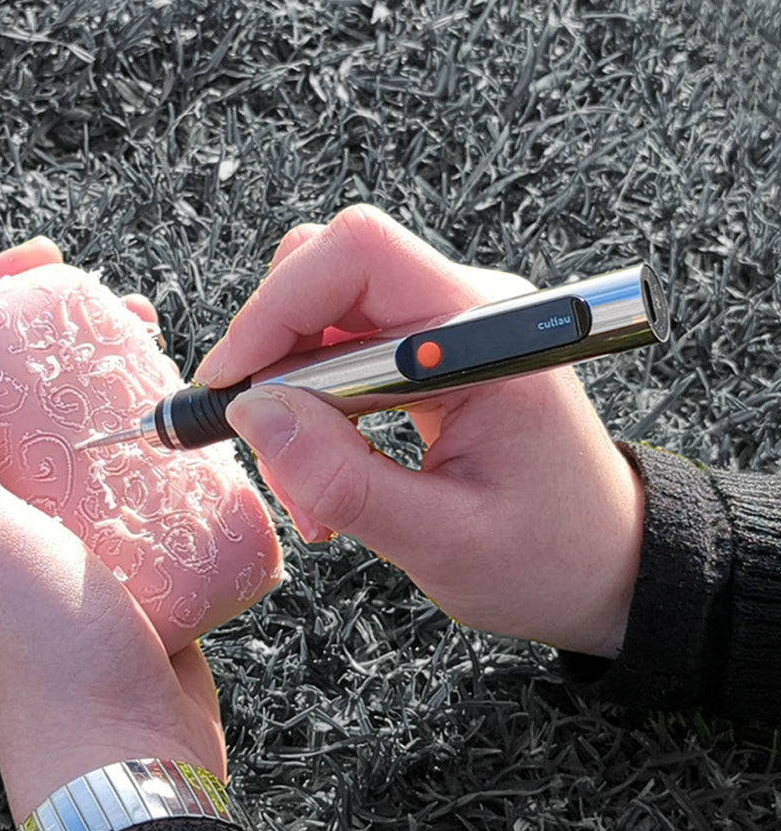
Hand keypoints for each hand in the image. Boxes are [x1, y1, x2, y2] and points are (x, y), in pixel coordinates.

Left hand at [0, 239, 225, 821]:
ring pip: (90, 433)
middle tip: (119, 308)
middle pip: (28, 393)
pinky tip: (196, 431)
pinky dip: (163, 445)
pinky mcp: (131, 561)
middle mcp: (6, 514)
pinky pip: (142, 485)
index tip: (50, 263)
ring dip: (119, 382)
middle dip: (65, 334)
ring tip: (161, 354)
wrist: (124, 746)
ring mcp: (72, 538)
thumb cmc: (43, 647)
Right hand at [198, 205, 643, 657]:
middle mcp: (466, 312)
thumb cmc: (548, 559)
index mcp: (485, 336)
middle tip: (274, 455)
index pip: (358, 255)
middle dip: (275, 362)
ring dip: (291, 401)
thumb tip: (253, 415)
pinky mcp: (432, 358)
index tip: (231, 387)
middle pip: (327, 276)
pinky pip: (343, 356)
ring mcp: (448, 331)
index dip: (275, 307)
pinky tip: (330, 475)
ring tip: (314, 497)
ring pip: (323, 322)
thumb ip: (342, 480)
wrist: (607, 566)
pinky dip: (315, 412)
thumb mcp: (442, 540)